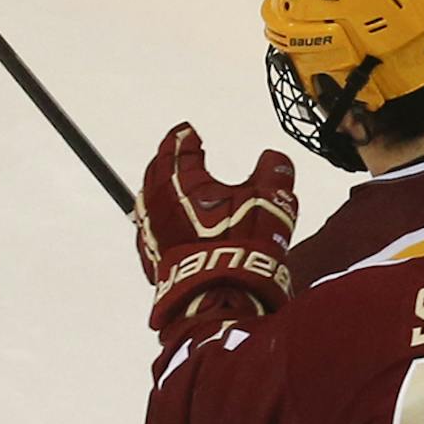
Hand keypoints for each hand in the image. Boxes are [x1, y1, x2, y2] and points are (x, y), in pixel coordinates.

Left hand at [134, 124, 297, 333]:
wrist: (219, 292)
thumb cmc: (244, 240)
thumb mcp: (271, 198)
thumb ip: (274, 172)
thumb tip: (273, 157)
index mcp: (180, 181)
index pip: (177, 149)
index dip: (183, 137)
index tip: (187, 130)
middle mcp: (158, 202)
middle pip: (156, 172)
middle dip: (166, 159)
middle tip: (175, 152)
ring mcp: (151, 231)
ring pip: (149, 201)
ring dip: (160, 189)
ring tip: (171, 185)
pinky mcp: (151, 257)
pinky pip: (150, 228)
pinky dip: (159, 217)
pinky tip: (170, 223)